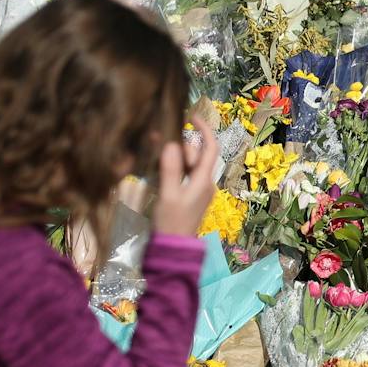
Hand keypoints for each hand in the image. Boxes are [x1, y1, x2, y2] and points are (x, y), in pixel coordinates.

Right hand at [152, 118, 218, 237]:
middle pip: (197, 155)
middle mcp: (205, 183)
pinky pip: (185, 175)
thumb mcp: (168, 195)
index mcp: (204, 181)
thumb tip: (171, 143)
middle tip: (159, 145)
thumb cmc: (171, 222)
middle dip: (180, 147)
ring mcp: (199, 190)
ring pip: (189, 165)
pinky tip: (159, 171)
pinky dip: (174, 169)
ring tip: (156, 158)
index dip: (204, 130)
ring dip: (175, 158)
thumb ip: (170, 169)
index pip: (210, 148)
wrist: (173, 249)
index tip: (192, 117)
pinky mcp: (191, 196)